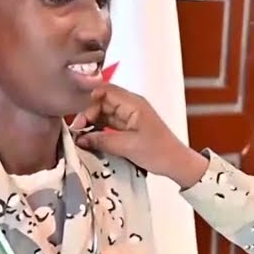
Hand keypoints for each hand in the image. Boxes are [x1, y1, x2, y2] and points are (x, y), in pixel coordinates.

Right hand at [71, 84, 208, 187]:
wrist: (176, 162)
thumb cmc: (159, 152)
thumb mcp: (127, 147)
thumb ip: (101, 140)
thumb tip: (81, 138)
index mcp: (134, 103)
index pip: (105, 91)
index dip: (89, 102)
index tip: (78, 118)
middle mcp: (131, 105)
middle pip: (102, 101)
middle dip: (88, 113)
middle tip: (78, 130)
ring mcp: (130, 115)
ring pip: (104, 112)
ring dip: (92, 122)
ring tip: (82, 135)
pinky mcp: (129, 126)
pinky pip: (109, 122)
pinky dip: (99, 129)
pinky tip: (91, 138)